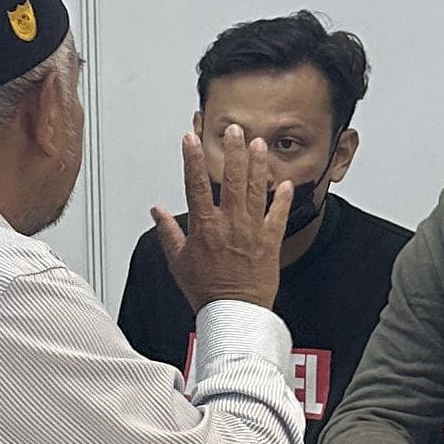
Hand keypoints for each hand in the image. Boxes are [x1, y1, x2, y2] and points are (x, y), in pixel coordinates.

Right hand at [152, 123, 288, 312]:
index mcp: (204, 227)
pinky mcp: (270, 241)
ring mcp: (251, 230)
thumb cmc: (207, 291)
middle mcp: (229, 223)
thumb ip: (168, 232)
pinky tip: (285, 182)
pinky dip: (283, 198)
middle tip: (235, 130)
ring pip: (255, 189)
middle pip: (230, 178)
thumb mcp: (178, 262)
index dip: (192, 158)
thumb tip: (157, 212)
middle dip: (233, 150)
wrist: (234, 313)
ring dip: (257, 164)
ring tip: (259, 144)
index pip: (195, 184)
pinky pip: (278, 214)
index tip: (191, 138)